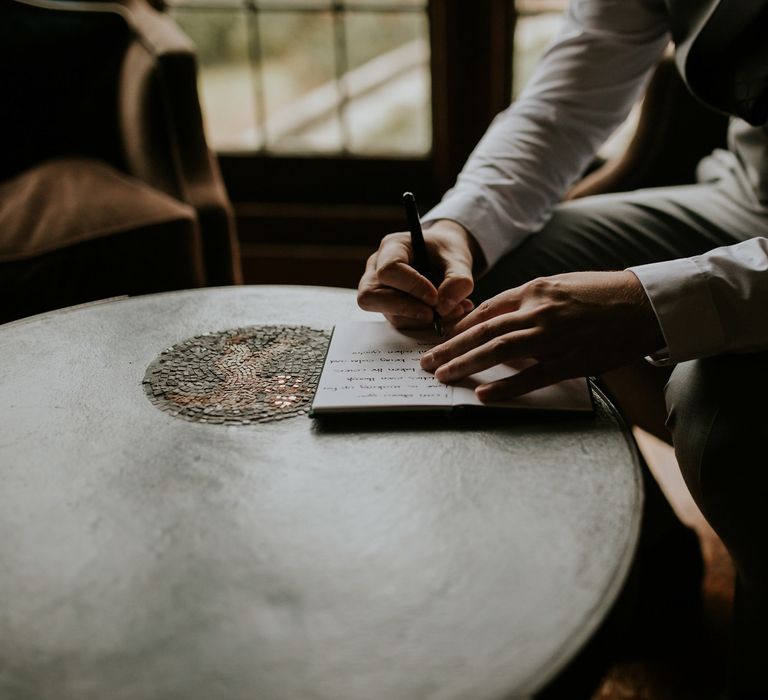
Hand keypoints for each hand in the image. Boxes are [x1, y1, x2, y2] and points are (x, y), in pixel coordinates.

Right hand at [357, 219, 478, 328]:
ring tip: (452, 312)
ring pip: (387, 313)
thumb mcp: (459, 257)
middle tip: (433, 315)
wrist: (446, 257)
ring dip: (419, 319)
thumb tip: (444, 308)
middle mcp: (377, 268)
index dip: (411, 287)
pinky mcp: (388, 307)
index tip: (435, 298)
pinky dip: (423, 323)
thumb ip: (458, 279)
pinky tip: (446, 315)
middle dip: (405, 309)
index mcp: (392, 247)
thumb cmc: (447, 251)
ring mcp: (379, 290)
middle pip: (372, 295)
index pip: (389, 270)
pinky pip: (399, 321)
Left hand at [420, 271, 664, 400]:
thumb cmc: (601, 294)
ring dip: (466, 364)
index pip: (486, 311)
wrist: (644, 303)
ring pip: (499, 351)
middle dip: (450, 348)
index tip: (441, 340)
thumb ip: (528, 303)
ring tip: (442, 376)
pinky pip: (532, 376)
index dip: (459, 328)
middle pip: (483, 331)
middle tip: (426, 362)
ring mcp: (554, 336)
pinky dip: (505, 387)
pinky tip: (483, 395)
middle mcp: (538, 310)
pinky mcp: (571, 360)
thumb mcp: (560, 286)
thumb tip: (499, 323)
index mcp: (534, 290)